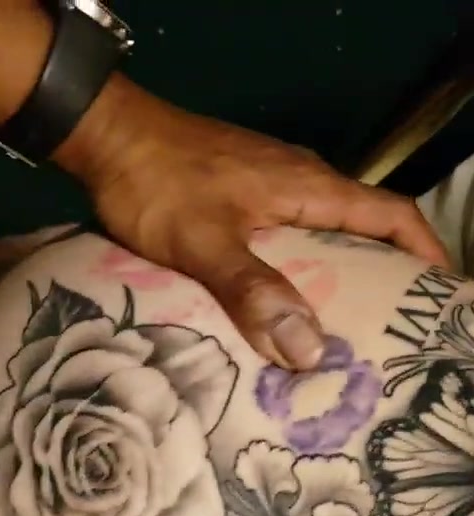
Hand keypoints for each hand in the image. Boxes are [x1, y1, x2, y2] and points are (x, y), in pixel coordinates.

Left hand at [59, 76, 449, 370]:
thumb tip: (311, 352)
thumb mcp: (205, 242)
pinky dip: (304, 271)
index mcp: (309, 188)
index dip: (424, 252)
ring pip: (328, 234)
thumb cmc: (157, 183)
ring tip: (344, 333)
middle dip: (388, 276)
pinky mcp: (244, 194)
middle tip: (391, 332)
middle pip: (366, 228)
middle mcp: (301, 183)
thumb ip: (255, 292)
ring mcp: (272, 186)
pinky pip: (293, 235)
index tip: (440, 294)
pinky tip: (287, 307)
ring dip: (343, 277)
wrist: (105, 135)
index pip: (391, 215)